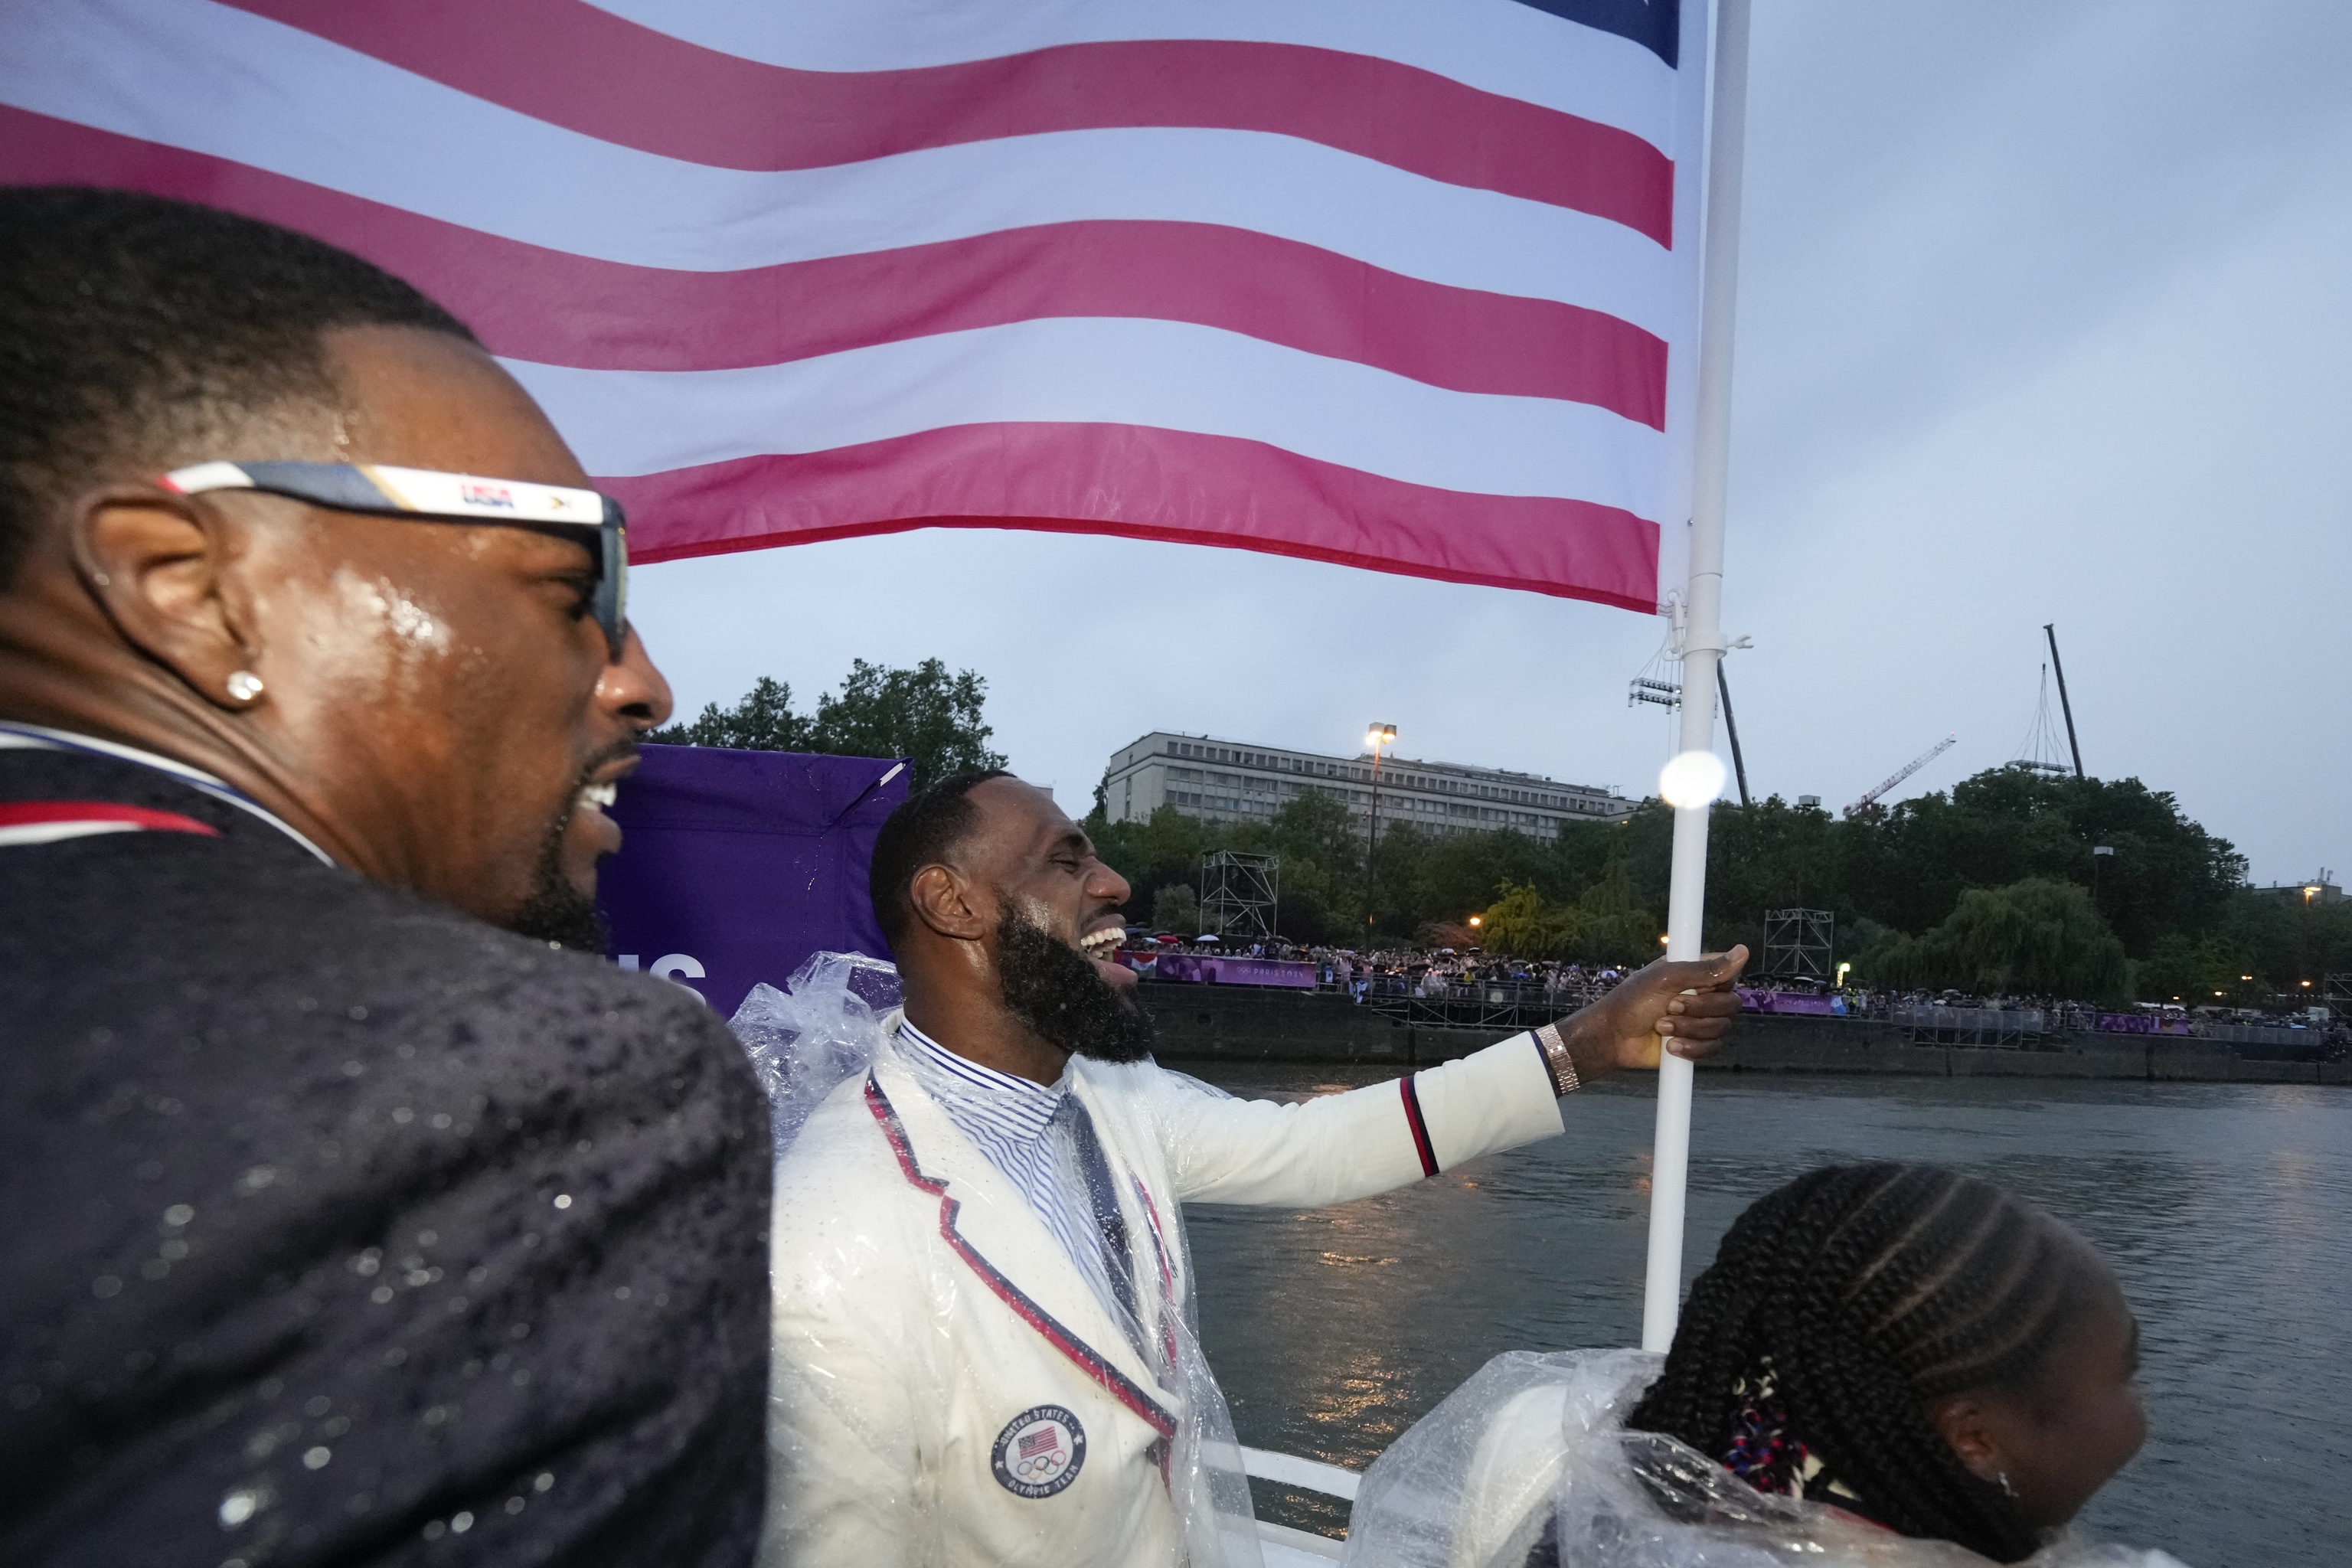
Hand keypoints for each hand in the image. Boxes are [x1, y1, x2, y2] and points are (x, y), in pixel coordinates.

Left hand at [1555, 945, 1748, 1079]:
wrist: (1613, 1037)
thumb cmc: (1632, 1001)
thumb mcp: (1666, 978)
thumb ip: (1704, 968)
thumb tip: (1743, 951)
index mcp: (1697, 973)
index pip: (1729, 976)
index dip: (1717, 985)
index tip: (1695, 987)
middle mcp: (1703, 995)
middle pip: (1731, 1005)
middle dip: (1699, 1010)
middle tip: (1670, 1007)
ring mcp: (1701, 1021)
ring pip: (1722, 1028)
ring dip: (1690, 1029)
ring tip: (1662, 1027)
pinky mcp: (1697, 1044)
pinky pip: (1713, 1049)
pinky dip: (1692, 1048)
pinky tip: (1671, 1046)